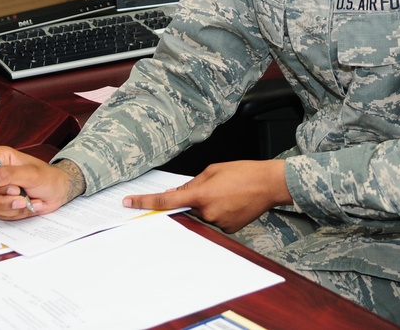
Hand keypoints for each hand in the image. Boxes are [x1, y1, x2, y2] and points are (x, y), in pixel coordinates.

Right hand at [0, 146, 82, 220]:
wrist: (58, 192)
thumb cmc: (48, 177)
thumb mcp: (31, 174)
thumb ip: (8, 174)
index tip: (12, 188)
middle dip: (3, 199)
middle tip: (21, 196)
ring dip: (13, 207)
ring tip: (29, 200)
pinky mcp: (2, 204)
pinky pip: (0, 214)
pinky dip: (16, 212)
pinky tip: (28, 204)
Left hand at [124, 160, 290, 233]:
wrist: (269, 184)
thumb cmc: (243, 172)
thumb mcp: (213, 170)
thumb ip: (192, 183)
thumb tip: (177, 193)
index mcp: (201, 194)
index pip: (166, 201)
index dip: (145, 202)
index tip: (129, 203)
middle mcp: (207, 212)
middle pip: (188, 208)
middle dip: (194, 198)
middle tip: (214, 187)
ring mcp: (218, 223)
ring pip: (202, 214)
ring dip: (208, 204)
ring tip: (228, 191)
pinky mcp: (228, 229)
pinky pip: (214, 220)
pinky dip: (219, 210)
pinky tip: (233, 201)